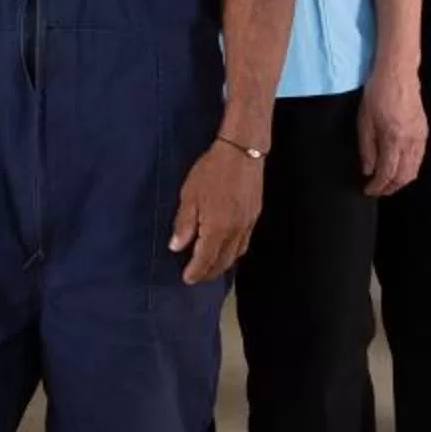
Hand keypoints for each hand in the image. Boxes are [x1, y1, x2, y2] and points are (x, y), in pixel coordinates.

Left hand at [168, 142, 265, 282]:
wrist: (242, 152)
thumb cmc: (211, 171)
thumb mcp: (189, 196)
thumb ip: (184, 224)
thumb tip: (176, 246)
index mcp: (217, 228)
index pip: (205, 259)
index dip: (195, 271)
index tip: (187, 279)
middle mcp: (235, 231)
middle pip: (222, 262)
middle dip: (209, 273)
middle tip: (196, 277)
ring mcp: (248, 225)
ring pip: (236, 255)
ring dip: (222, 265)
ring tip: (210, 268)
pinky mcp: (254, 217)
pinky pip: (244, 244)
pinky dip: (234, 253)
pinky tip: (226, 250)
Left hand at [357, 65, 426, 197]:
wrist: (398, 73)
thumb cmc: (377, 94)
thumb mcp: (364, 121)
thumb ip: (367, 149)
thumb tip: (368, 171)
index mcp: (394, 139)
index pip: (387, 173)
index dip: (378, 186)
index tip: (368, 190)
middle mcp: (410, 141)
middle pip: (404, 176)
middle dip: (391, 187)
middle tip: (377, 190)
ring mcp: (420, 136)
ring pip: (414, 169)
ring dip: (401, 180)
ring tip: (387, 183)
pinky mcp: (424, 131)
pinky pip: (420, 158)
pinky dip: (410, 169)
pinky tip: (400, 167)